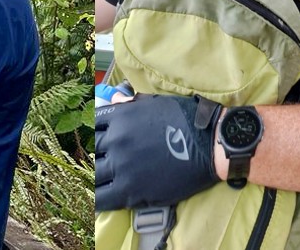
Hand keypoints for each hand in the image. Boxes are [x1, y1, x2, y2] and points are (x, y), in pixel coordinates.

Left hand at [95, 94, 219, 210]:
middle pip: (89, 151)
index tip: (94, 139)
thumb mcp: (154, 102)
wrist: (210, 143)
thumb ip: (130, 104)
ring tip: (94, 180)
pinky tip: (97, 199)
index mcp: (120, 117)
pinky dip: (97, 199)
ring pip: (93, 175)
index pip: (91, 125)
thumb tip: (114, 100)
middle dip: (90, 155)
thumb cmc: (186, 118)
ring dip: (91, 177)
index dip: (91, 133)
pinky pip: (103, 198)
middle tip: (93, 161)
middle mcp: (115, 141)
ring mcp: (121, 166)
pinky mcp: (131, 190)